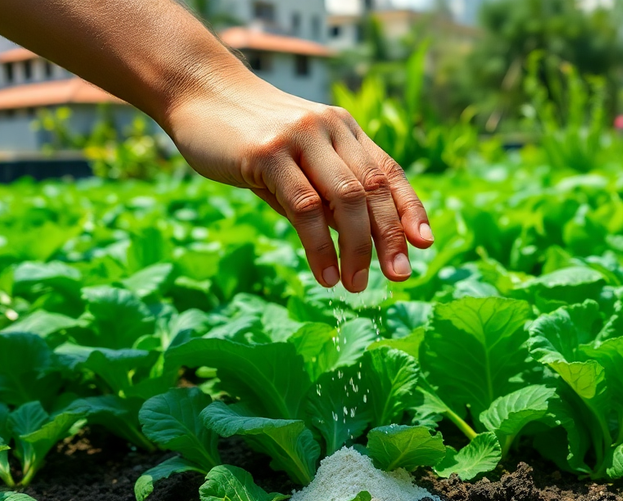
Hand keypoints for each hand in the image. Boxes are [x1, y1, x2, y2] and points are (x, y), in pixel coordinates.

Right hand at [163, 69, 433, 291]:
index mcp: (343, 130)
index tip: (424, 244)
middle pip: (373, 189)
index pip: (387, 171)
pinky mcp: (268, 152)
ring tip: (355, 285)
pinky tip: (325, 274)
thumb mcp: (294, 164)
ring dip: (356, 249)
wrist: (198, 93)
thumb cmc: (246, 138)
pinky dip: (320, 246)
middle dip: (390, 237)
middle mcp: (330, 128)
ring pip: (346, 199)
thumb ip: (322, 196)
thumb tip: (354, 245)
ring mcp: (301, 137)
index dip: (410, 208)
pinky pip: (305, 206)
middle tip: (399, 276)